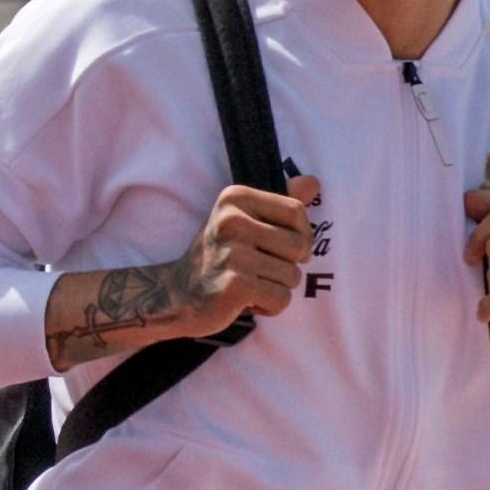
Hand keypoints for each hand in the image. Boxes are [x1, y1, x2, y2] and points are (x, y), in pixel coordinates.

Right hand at [44, 174, 318, 367]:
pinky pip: (281, 298)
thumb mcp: (243, 221)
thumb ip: (280, 202)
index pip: (297, 212)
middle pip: (300, 245)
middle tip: (259, 270)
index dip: (299, 235)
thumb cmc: (219, 257)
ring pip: (293, 276)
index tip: (277, 247)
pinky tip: (248, 302)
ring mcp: (232, 253)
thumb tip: (313, 183)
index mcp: (234, 197)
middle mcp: (231, 220)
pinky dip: (270, 307)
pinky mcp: (235, 285)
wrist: (175, 296)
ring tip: (250, 285)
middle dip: (288, 265)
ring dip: (277, 288)